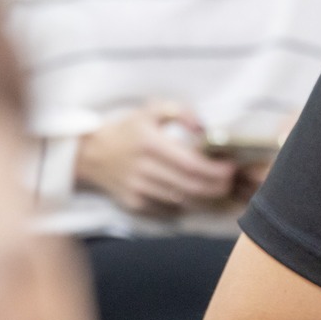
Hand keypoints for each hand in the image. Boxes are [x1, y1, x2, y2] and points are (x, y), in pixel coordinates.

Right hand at [75, 101, 236, 215]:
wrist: (90, 154)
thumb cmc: (125, 130)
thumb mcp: (150, 110)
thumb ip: (180, 112)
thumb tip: (203, 128)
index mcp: (150, 144)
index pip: (191, 164)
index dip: (215, 170)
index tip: (230, 167)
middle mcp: (144, 170)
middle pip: (191, 186)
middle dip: (217, 187)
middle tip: (230, 181)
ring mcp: (139, 190)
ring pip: (183, 201)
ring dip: (206, 198)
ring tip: (219, 189)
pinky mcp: (136, 204)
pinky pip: (169, 209)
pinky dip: (186, 204)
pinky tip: (195, 196)